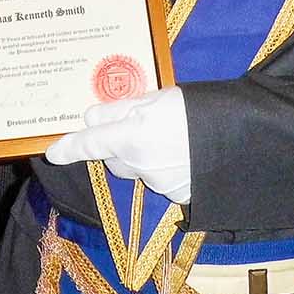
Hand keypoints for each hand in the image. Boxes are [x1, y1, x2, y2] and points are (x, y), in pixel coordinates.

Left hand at [44, 86, 191, 203]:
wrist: (241, 137)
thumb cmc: (197, 110)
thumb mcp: (155, 98)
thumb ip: (119, 110)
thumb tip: (92, 118)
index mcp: (132, 137)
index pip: (90, 143)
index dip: (69, 147)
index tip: (52, 152)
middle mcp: (140, 165)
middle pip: (115, 158)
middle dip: (118, 145)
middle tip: (140, 124)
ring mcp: (159, 184)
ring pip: (138, 169)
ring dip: (143, 156)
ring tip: (171, 136)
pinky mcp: (178, 195)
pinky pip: (160, 180)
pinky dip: (164, 168)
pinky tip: (184, 154)